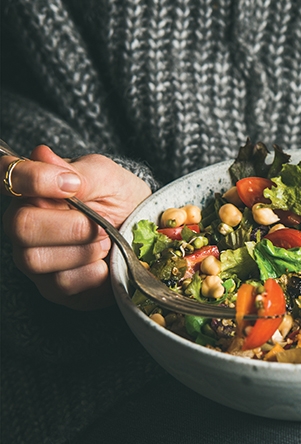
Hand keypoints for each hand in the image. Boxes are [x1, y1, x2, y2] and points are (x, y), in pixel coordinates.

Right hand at [2, 145, 150, 309]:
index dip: (32, 179)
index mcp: (32, 188)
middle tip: (100, 225)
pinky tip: (104, 264)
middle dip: (69, 226)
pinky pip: (60, 284)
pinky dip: (91, 274)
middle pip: (20, 226)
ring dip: (82, 251)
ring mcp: (32, 257)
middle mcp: (23, 223)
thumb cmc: (121, 200)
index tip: (71, 183)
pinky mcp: (51, 288)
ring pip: (36, 259)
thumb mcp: (108, 178)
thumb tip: (42, 155)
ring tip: (105, 242)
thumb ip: (78, 170)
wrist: (144, 237)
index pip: (7, 175)